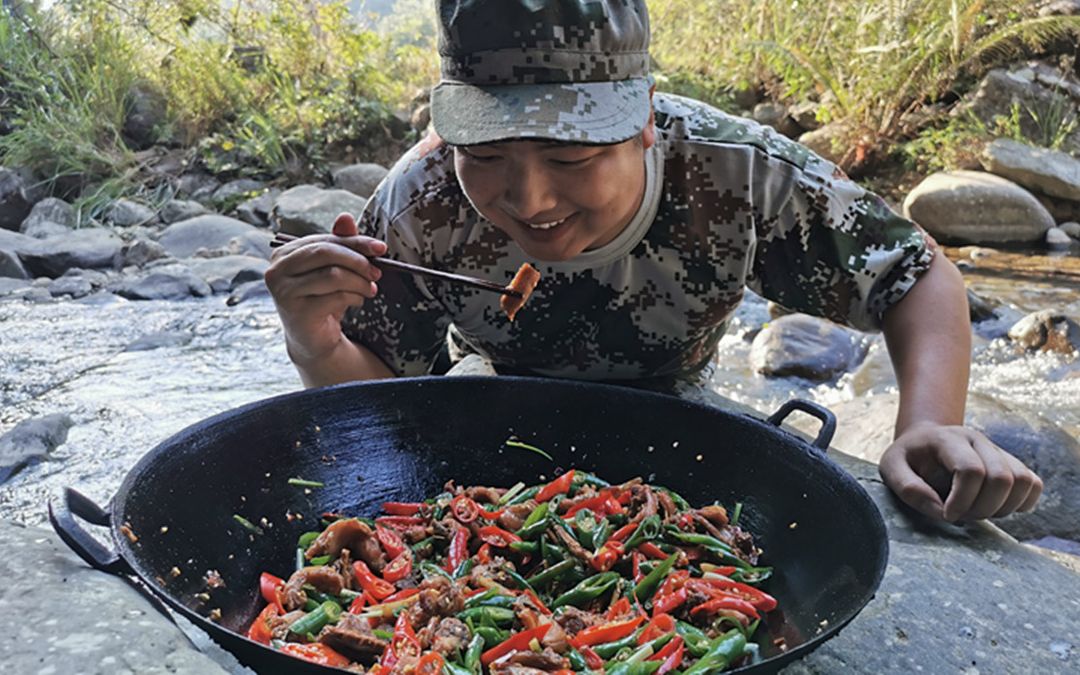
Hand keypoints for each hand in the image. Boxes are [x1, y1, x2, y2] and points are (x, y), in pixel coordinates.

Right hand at [264, 213, 386, 365]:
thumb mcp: (332, 270)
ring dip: (359, 282)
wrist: (312, 340)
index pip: (325, 241)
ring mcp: (284, 291)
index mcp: (284, 254)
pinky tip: (357, 301)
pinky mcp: (296, 312)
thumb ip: (339, 244)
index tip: (380, 249)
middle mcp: (277, 270)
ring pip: (333, 275)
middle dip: (358, 261)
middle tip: (377, 273)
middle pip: (326, 253)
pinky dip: (354, 297)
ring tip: (369, 290)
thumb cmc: (322, 299)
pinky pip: (335, 297)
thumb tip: (345, 217)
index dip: (355, 242)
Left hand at [878, 422, 1041, 521]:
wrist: (924, 441)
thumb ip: (908, 488)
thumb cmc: (907, 458)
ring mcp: (998, 450)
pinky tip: (995, 508)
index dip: (962, 500)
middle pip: (1001, 478)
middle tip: (960, 516)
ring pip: (1022, 482)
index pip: (971, 470)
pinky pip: (1033, 484)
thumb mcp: (890, 468)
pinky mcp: (1012, 463)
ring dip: (1002, 508)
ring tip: (975, 511)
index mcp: (947, 438)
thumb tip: (941, 511)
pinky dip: (1020, 504)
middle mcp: (977, 440)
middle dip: (982, 508)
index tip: (946, 515)